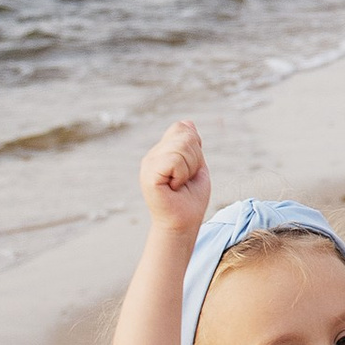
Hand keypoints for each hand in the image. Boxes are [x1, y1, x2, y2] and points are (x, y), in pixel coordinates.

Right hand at [139, 118, 212, 235]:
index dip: (195, 147)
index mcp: (162, 151)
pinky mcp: (149, 175)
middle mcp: (152, 155)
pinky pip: (174, 161)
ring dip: (189, 169)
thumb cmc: (190, 198)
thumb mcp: (196, 165)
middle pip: (184, 136)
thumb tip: (187, 122)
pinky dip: (182, 175)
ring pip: (181, 148)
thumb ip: (191, 145)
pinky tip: (175, 187)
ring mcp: (148, 164)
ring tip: (180, 184)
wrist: (184, 223)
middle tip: (186, 179)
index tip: (191, 168)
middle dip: (195, 159)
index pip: (182, 127)